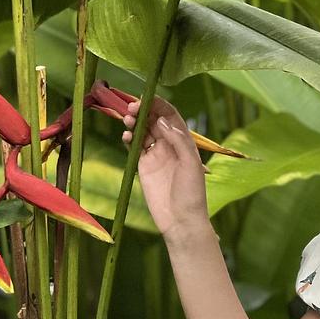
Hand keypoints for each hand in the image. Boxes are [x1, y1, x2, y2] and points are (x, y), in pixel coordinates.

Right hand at [121, 96, 209, 242]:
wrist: (181, 220)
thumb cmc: (192, 192)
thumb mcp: (191, 163)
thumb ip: (177, 140)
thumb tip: (161, 120)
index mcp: (184, 141)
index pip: (170, 116)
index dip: (159, 105)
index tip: (146, 98)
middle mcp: (169, 145)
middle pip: (154, 120)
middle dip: (143, 111)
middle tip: (132, 107)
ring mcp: (156, 155)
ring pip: (142, 131)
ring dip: (134, 122)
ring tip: (128, 118)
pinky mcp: (143, 166)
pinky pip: (134, 147)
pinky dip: (129, 138)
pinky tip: (126, 136)